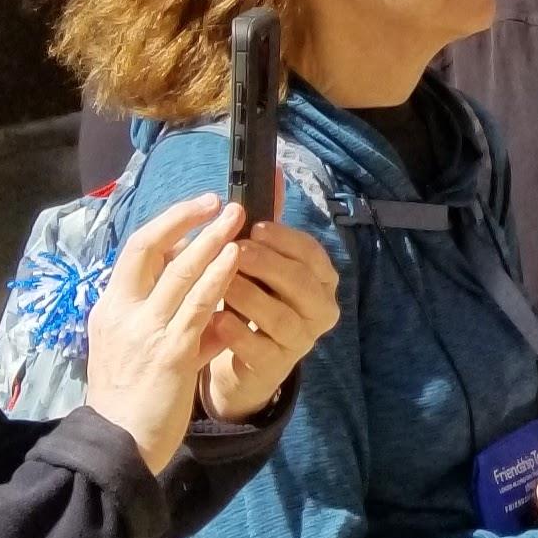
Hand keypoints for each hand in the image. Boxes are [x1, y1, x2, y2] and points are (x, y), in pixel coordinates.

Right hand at [85, 198, 249, 470]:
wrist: (118, 441)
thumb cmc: (131, 399)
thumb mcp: (140, 351)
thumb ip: (169, 321)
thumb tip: (203, 298)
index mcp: (110, 309)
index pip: (134, 253)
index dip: (165, 226)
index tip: (193, 211)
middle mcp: (122, 312)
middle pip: (149, 249)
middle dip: (184, 219)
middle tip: (218, 200)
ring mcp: (145, 330)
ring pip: (178, 272)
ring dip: (210, 240)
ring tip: (236, 217)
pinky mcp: (170, 353)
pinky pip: (197, 306)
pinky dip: (217, 278)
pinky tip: (235, 259)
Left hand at [198, 221, 340, 422]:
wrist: (243, 360)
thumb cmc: (254, 299)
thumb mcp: (262, 261)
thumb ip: (268, 220)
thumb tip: (272, 169)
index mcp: (321, 280)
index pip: (312, 254)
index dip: (285, 239)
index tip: (254, 226)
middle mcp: (320, 310)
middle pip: (301, 283)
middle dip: (268, 264)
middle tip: (234, 250)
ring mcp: (301, 342)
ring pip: (281, 317)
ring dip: (250, 297)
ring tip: (221, 283)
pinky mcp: (277, 368)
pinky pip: (260, 350)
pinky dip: (238, 333)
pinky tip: (216, 319)